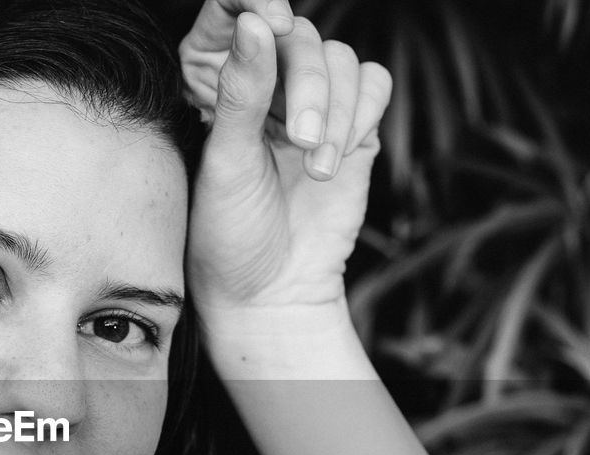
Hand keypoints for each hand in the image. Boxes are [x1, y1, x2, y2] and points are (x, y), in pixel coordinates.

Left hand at [180, 1, 391, 312]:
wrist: (274, 290)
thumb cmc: (230, 233)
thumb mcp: (226, 161)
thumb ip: (242, 91)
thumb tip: (258, 21)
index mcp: (215, 84)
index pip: (233, 12)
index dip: (255, 1)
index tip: (275, 20)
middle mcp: (265, 85)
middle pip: (303, 38)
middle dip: (308, 87)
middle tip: (299, 142)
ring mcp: (312, 104)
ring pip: (342, 60)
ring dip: (336, 111)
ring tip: (316, 168)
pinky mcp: (353, 127)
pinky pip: (373, 85)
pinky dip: (363, 113)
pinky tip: (340, 158)